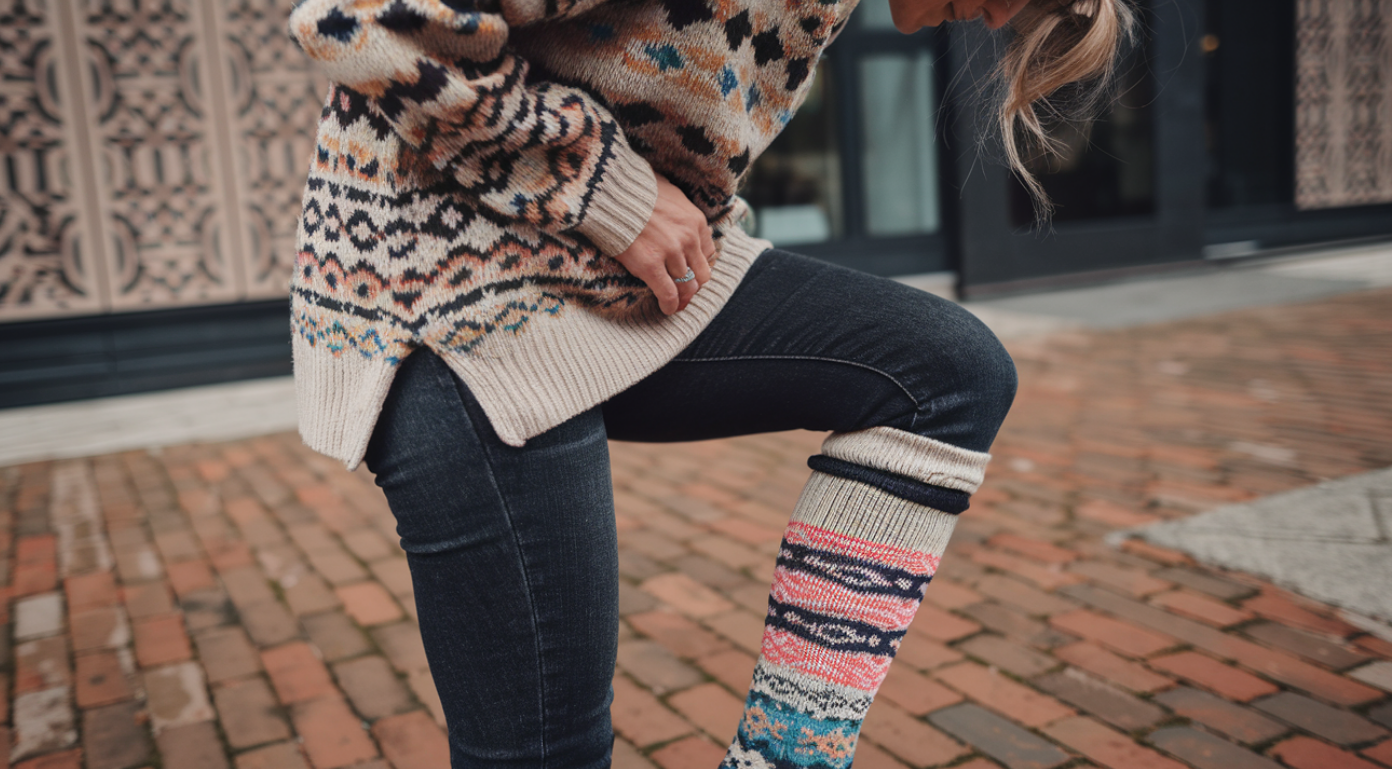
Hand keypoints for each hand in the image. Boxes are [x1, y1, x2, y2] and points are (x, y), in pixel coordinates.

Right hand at [612, 172, 715, 314]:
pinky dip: (670, 305)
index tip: (689, 270)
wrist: (610, 192)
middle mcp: (688, 238)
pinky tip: (666, 309)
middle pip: (701, 273)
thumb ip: (679, 208)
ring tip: (675, 302)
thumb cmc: (635, 189)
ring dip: (681, 297)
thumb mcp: (668, 192)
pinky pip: (668, 294)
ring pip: (687, 286)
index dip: (698, 265)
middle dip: (693, 284)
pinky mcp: (650, 266)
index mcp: (695, 221)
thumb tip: (676, 210)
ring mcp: (671, 253)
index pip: (708, 253)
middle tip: (683, 290)